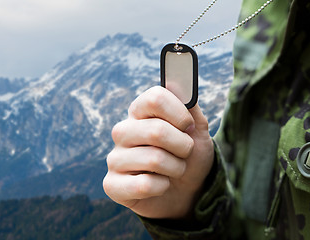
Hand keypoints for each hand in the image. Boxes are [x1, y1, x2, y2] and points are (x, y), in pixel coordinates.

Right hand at [103, 86, 213, 218]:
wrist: (188, 191)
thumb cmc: (190, 157)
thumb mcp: (198, 130)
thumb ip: (189, 106)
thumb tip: (177, 82)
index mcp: (140, 112)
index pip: (154, 98)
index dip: (179, 113)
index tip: (189, 126)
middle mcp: (123, 131)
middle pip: (156, 130)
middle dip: (183, 146)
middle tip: (185, 152)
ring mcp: (114, 158)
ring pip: (154, 159)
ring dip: (176, 168)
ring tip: (174, 170)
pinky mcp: (112, 184)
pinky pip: (144, 185)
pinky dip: (162, 187)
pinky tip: (160, 186)